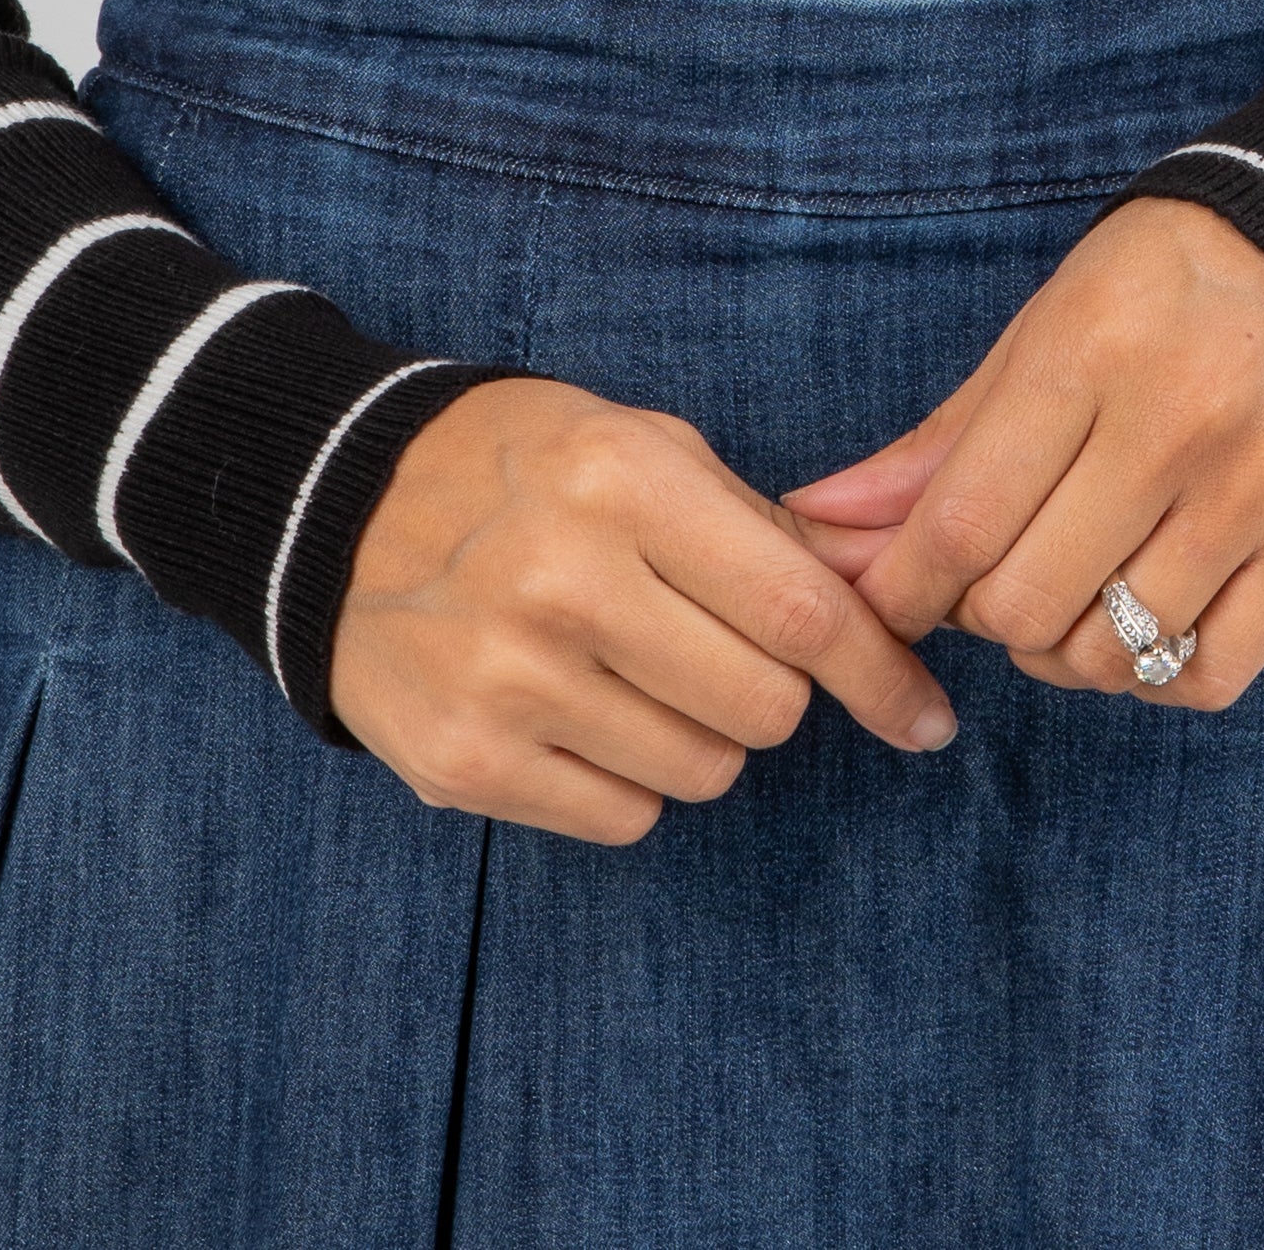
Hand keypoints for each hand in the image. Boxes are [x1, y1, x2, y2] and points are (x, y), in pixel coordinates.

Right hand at [329, 375, 959, 841]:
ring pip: (702, 770)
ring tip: (631, 671)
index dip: (880, 672)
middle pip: (765, 707)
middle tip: (720, 651)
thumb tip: (888, 610)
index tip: (926, 716)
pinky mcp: (466, 761)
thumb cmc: (523, 471)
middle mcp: (564, 579)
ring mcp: (509, 679)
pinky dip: (625, 778)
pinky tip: (576, 710)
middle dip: (773, 691)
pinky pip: (624, 817)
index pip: (798, 608)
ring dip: (697, 735)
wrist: (338, 509)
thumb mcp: (641, 446)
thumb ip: (762, 527)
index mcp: (621, 482)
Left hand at [781, 202, 1263, 711]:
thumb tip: (823, 523)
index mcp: (1092, 352)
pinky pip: (1204, 676)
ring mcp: (1254, 493)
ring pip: (1112, 652)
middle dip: (979, 615)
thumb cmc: (1161, 287)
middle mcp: (1176, 424)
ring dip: (1060, 651)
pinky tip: (1135, 624)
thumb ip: (939, 440)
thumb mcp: (1042, 329)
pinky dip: (1150, 675)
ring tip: (1062, 599)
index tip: (884, 600)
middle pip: (1027, 601)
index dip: (900, 586)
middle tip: (985, 583)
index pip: (965, 519)